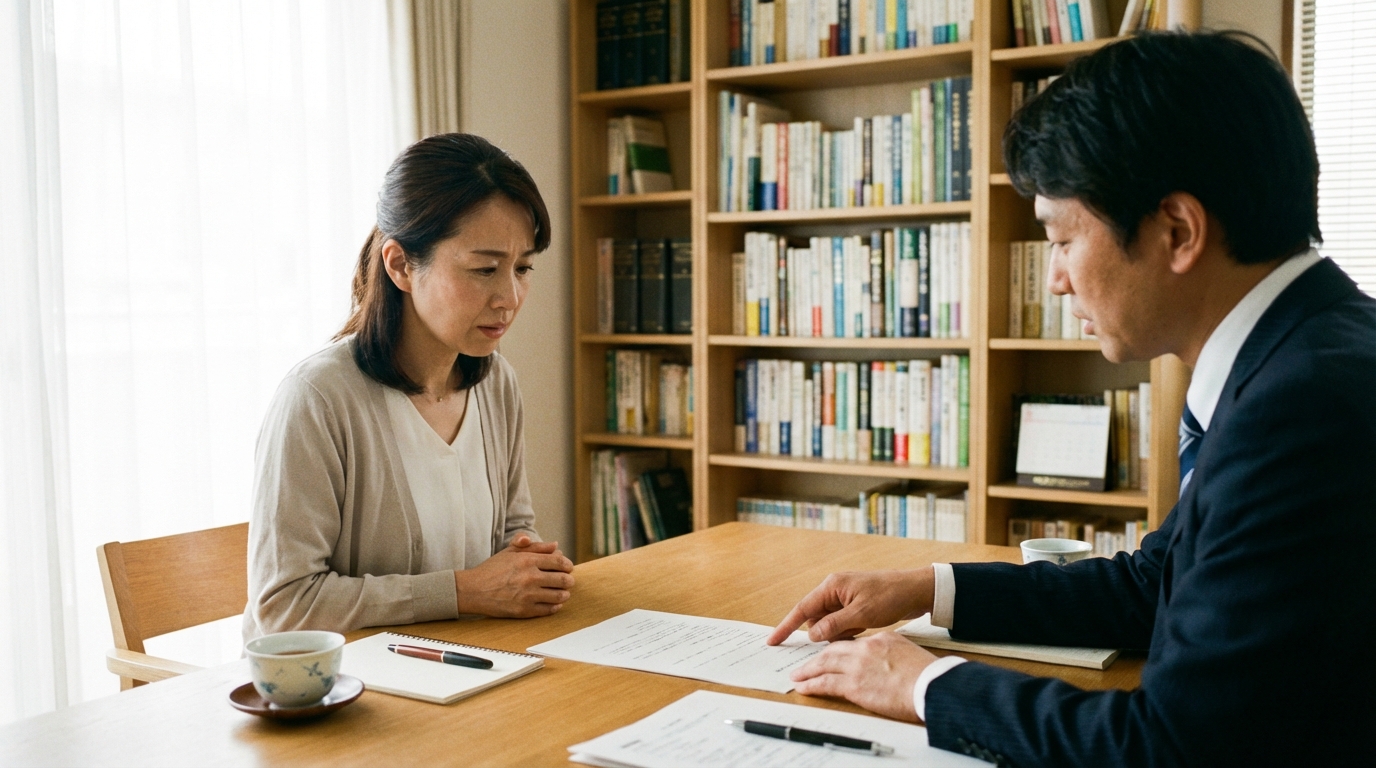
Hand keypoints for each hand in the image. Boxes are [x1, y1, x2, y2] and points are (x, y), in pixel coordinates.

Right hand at [454, 536, 573, 617]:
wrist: (473, 590)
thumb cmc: (491, 569)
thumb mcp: (510, 552)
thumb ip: (533, 546)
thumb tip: (555, 546)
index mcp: (527, 560)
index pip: (559, 562)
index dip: (568, 565)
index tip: (568, 568)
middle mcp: (530, 577)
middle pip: (563, 580)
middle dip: (569, 580)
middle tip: (568, 581)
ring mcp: (528, 595)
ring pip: (559, 596)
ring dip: (564, 594)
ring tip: (562, 593)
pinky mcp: (524, 611)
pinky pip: (549, 610)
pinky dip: (555, 606)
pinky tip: (554, 603)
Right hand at [767, 567, 934, 644]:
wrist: (916, 590)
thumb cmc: (890, 597)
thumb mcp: (861, 615)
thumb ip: (833, 626)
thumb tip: (812, 635)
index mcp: (832, 586)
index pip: (802, 609)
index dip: (786, 626)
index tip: (772, 641)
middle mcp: (834, 589)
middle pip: (816, 618)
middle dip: (826, 631)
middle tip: (850, 630)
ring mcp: (844, 597)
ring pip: (829, 623)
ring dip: (840, 632)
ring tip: (861, 626)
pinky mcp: (854, 604)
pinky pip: (842, 622)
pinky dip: (848, 629)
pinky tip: (864, 627)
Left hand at [790, 632, 939, 721]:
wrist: (931, 685)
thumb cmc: (927, 674)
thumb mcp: (908, 652)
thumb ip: (893, 651)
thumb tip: (889, 658)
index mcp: (879, 639)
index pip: (852, 643)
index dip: (838, 650)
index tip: (830, 655)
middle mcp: (865, 649)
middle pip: (833, 651)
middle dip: (817, 658)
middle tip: (806, 664)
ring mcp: (857, 666)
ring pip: (824, 665)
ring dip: (808, 671)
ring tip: (798, 676)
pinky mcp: (854, 685)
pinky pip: (825, 684)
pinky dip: (811, 685)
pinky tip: (804, 687)